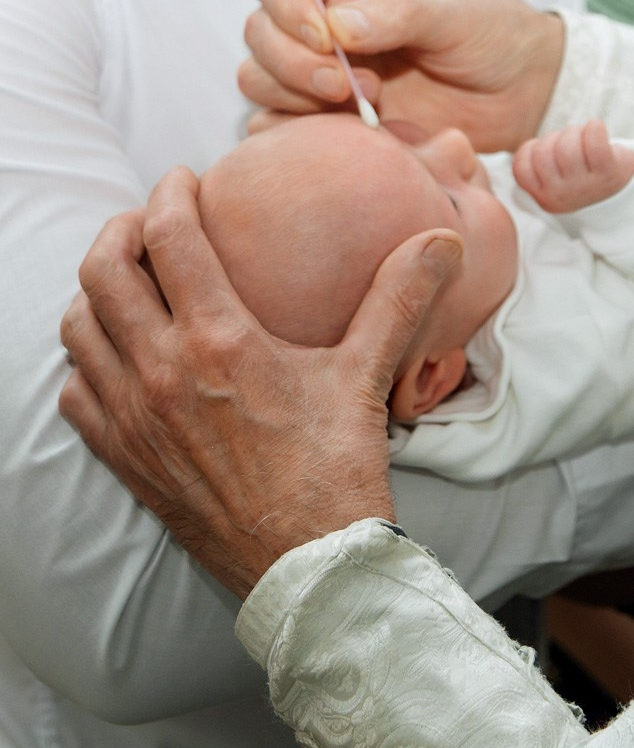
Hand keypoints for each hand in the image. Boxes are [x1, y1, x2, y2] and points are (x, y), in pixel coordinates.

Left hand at [59, 167, 461, 598]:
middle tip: (152, 222)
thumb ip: (398, 298)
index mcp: (220, 340)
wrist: (306, 568)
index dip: (170, 193)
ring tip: (132, 280)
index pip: (169, 237)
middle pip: (103, 270)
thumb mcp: (367, 374)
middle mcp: (162, 372)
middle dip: (121, 230)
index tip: (185, 179)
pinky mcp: (123, 458)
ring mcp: (134, 418)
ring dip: (97, 291)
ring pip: (78, 326)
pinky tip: (121, 354)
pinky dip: (87, 358)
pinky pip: (75, 390)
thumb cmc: (336, 470)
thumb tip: (443, 239)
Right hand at [239, 0, 564, 151]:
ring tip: (367, 103)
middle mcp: (322, 17)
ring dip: (297, 97)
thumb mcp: (454, 15)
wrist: (518, 92)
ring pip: (258, 79)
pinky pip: (276, 126)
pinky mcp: (326, 117)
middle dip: (293, 64)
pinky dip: (296, 133)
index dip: (285, 9)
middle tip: (349, 86)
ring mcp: (321, 68)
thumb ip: (397, 14)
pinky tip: (349, 133)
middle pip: (258, 33)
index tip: (326, 40)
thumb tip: (335, 25)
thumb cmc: (490, 34)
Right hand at [513, 120, 633, 212]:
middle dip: (557, 138)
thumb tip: (493, 139)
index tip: (552, 153)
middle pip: (544, 151)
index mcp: (543, 197)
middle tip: (573, 146)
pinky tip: (598, 130)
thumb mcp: (551, 177)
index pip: (521, 165)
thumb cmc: (583, 172)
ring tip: (586, 141)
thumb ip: (532, 163)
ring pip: (567, 144)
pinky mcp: (608, 174)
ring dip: (576, 132)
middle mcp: (562, 196)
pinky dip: (595, 128)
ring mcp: (584, 187)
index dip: (534, 148)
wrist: (627, 189)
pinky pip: (594, 140)